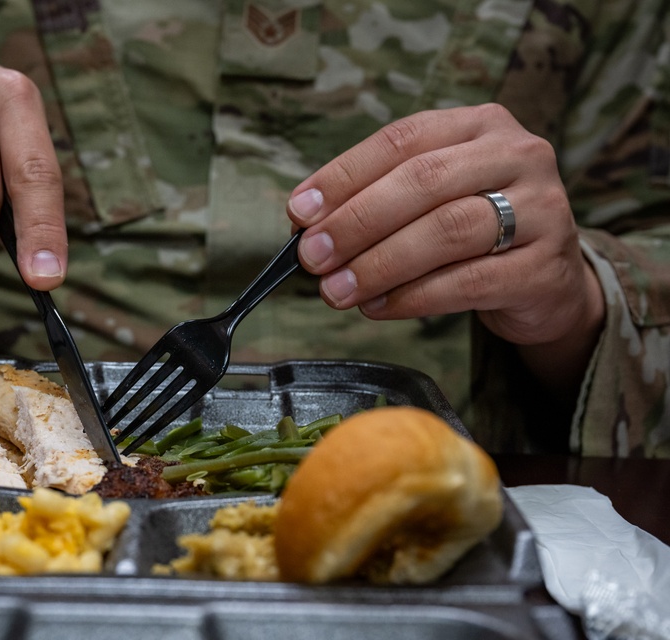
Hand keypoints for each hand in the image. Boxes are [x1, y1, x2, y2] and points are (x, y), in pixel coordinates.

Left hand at [287, 104, 604, 396]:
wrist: (549, 282)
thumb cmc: (475, 232)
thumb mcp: (432, 199)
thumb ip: (377, 200)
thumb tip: (306, 225)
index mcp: (480, 125)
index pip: (401, 140)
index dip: (344, 175)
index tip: (299, 212)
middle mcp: (518, 154)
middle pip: (422, 181)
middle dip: (356, 222)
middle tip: (312, 257)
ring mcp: (542, 208)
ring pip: (447, 230)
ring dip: (380, 263)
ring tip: (337, 289)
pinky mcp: (545, 267)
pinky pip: (469, 281)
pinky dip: (414, 296)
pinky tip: (379, 306)